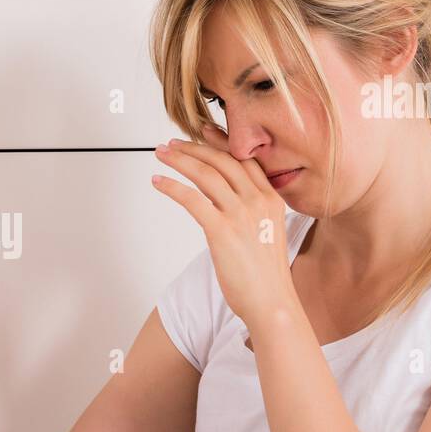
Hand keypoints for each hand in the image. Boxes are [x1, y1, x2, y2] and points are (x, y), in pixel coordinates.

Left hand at [151, 126, 298, 327]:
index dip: (222, 142)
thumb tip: (225, 205)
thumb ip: (251, 213)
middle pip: (223, 161)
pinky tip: (158, 181)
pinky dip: (172, 186)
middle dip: (195, 147)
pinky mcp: (222, 230)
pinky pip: (191, 198)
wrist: (271, 302)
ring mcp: (241, 214)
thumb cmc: (266, 275)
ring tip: (161, 155)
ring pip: (206, 174)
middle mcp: (259, 200)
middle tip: (173, 143)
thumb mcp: (266, 233)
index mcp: (272, 199)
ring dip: (180, 160)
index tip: (204, 130)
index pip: (245, 160)